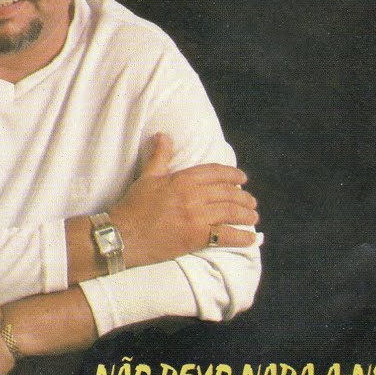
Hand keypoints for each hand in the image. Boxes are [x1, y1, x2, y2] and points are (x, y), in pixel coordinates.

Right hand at [109, 133, 258, 267]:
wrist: (122, 235)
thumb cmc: (133, 205)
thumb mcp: (147, 177)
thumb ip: (160, 156)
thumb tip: (163, 135)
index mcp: (183, 179)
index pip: (216, 172)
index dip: (233, 175)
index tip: (242, 179)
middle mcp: (193, 196)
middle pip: (228, 193)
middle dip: (244, 198)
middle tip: (251, 203)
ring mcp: (196, 217)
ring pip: (231, 213)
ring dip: (246, 215)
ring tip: (253, 218)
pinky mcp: (196, 238)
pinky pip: (226, 236)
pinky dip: (241, 238)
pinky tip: (250, 239)